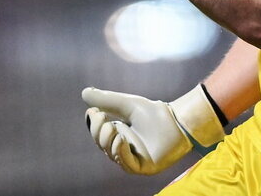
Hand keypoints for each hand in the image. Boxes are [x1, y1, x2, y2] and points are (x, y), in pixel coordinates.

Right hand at [82, 85, 225, 174]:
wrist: (177, 120)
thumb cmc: (153, 112)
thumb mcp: (126, 104)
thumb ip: (106, 99)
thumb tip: (84, 92)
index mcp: (117, 134)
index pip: (98, 134)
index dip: (93, 124)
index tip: (94, 111)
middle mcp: (122, 148)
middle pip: (101, 144)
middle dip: (98, 132)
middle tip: (103, 117)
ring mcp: (132, 159)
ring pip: (111, 154)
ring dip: (108, 141)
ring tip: (114, 128)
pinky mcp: (143, 168)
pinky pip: (126, 164)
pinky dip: (120, 152)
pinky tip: (120, 139)